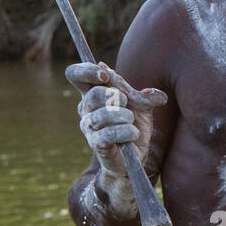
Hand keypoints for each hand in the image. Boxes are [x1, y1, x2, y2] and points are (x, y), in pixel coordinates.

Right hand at [66, 61, 166, 179]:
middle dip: (114, 96)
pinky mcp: (96, 144)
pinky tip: (133, 133)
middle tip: (125, 101)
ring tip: (131, 120)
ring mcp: (89, 127)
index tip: (105, 76)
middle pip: (92, 94)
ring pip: (101, 116)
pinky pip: (108, 135)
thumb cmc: (133, 125)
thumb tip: (150, 93)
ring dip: (122, 116)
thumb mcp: (142, 106)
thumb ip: (144, 96)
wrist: (135, 155)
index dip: (86, 71)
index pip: (75, 75)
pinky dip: (125, 132)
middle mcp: (86, 109)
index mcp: (92, 93)